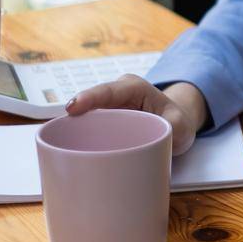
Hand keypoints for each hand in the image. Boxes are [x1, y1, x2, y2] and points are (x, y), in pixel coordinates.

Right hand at [64, 74, 208, 154]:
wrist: (174, 125)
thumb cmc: (176, 121)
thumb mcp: (180, 124)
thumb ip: (174, 127)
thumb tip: (160, 137)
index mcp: (134, 87)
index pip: (108, 90)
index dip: (89, 98)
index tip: (72, 108)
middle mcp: (116, 95)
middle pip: (90, 105)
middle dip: (74, 118)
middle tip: (62, 135)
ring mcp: (106, 109)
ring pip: (85, 118)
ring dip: (74, 131)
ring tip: (63, 148)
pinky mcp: (101, 123)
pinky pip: (87, 129)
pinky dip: (80, 140)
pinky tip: (71, 154)